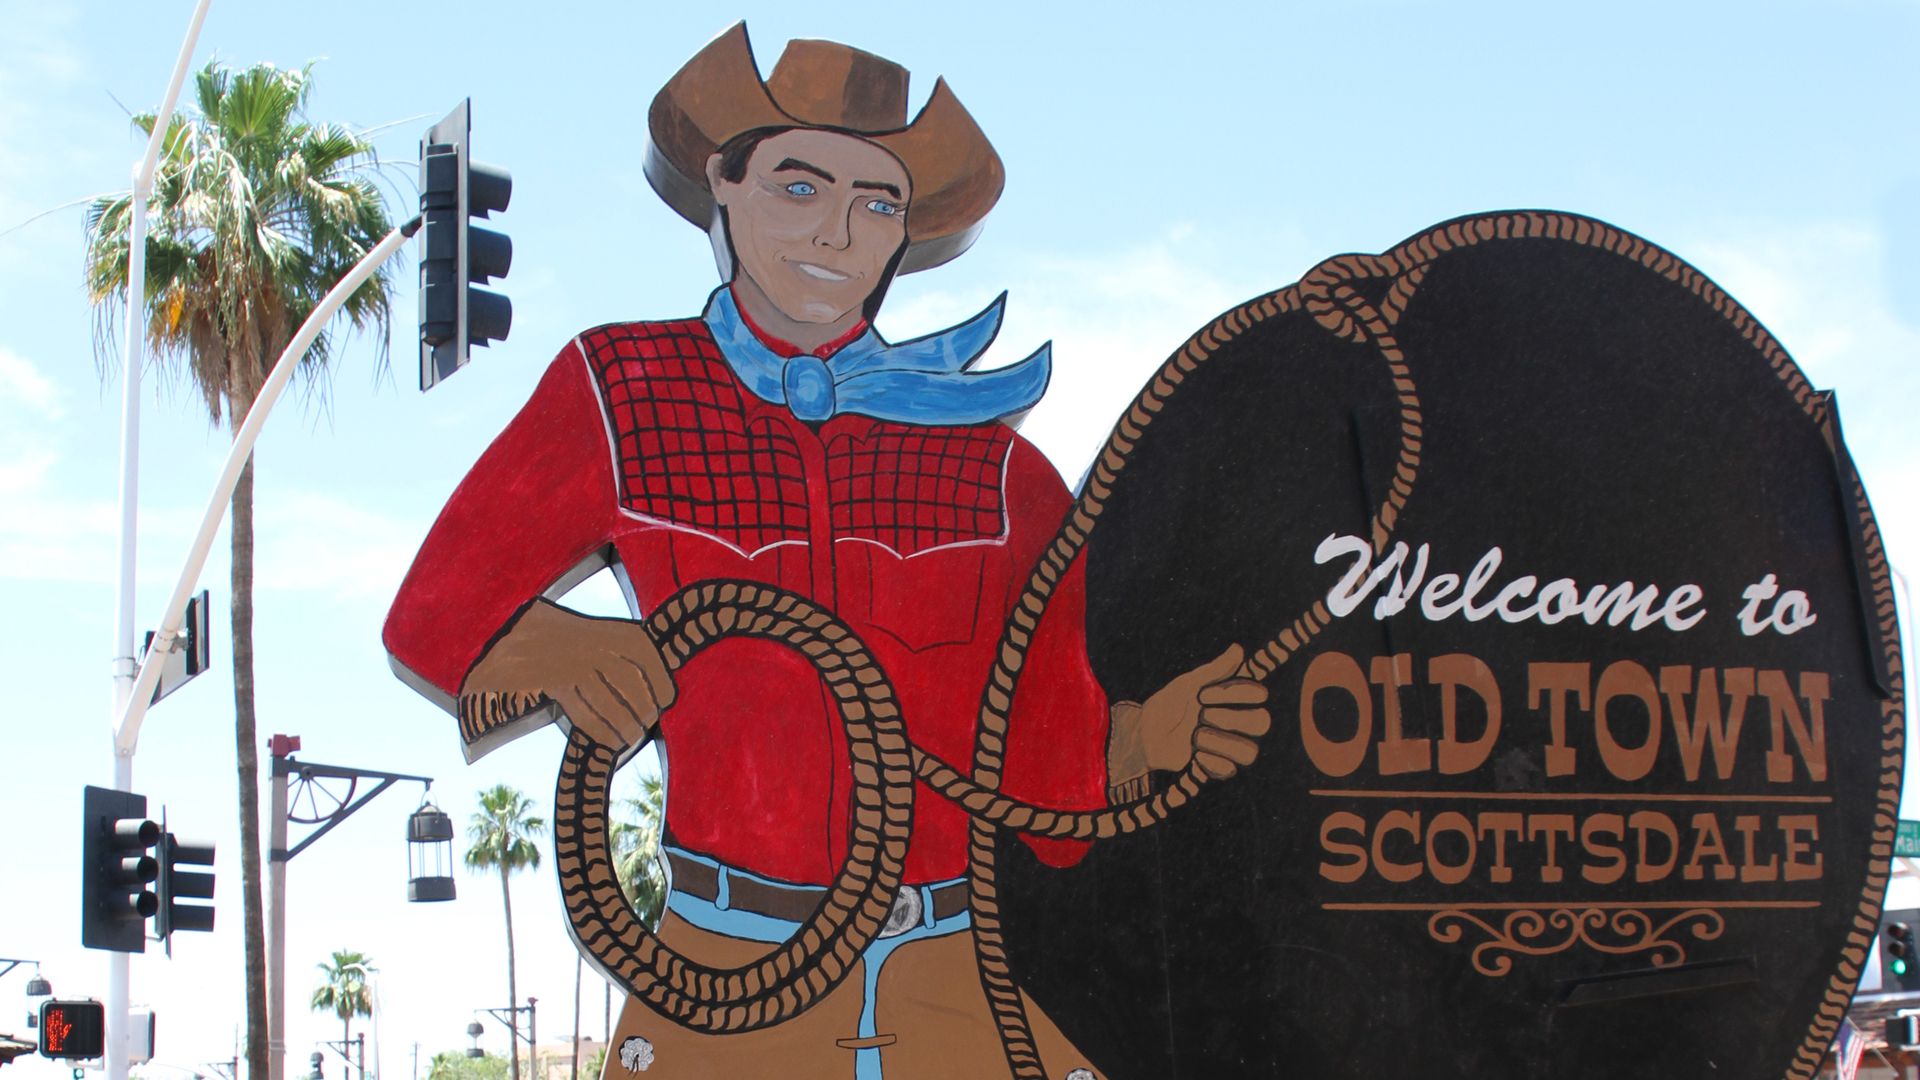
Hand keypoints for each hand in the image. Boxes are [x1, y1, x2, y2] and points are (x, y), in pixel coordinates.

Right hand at [459, 598, 675, 750]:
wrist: (518, 632)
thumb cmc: (573, 643)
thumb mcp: (606, 639)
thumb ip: (630, 661)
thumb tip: (658, 697)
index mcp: (616, 632)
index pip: (649, 659)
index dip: (660, 685)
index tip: (666, 701)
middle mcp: (597, 643)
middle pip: (629, 682)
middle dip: (643, 709)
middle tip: (646, 725)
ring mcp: (573, 662)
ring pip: (606, 699)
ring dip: (623, 724)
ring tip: (631, 738)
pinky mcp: (553, 681)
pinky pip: (582, 712)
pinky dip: (600, 731)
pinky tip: (609, 741)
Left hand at [1110, 644, 1271, 786]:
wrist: (1145, 733)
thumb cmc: (1168, 704)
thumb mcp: (1187, 683)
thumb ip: (1214, 670)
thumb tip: (1238, 649)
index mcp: (1233, 699)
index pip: (1258, 694)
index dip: (1233, 694)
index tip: (1203, 694)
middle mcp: (1237, 722)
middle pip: (1261, 722)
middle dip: (1229, 719)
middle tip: (1202, 715)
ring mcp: (1229, 745)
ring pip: (1249, 752)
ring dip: (1220, 743)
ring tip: (1196, 737)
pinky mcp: (1217, 766)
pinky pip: (1229, 770)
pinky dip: (1211, 762)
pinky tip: (1195, 754)